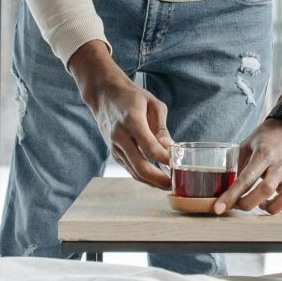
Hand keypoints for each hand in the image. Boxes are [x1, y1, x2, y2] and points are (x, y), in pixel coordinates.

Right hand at [68, 41, 172, 188]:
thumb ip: (161, 128)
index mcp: (132, 121)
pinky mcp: (114, 153)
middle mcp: (120, 136)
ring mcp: (115, 146)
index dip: (165, 159)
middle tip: (174, 184)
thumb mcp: (152, 104)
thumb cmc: (131, 97)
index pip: (150, 147)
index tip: (177, 163)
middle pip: (140, 166)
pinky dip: (143, 177)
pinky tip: (156, 179)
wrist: (104, 95)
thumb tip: (169, 148)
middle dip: (158, 179)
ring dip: (151, 182)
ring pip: (134, 172)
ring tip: (168, 185)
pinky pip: (130, 169)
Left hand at [217, 103, 281, 215]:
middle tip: (238, 204)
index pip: (245, 179)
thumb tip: (230, 189)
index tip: (219, 208)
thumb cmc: (267, 137)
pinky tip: (281, 204)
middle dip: (247, 204)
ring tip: (263, 204)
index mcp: (263, 154)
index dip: (231, 196)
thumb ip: (240, 166)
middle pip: (265, 191)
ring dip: (273, 207)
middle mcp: (279, 165)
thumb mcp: (247, 146)